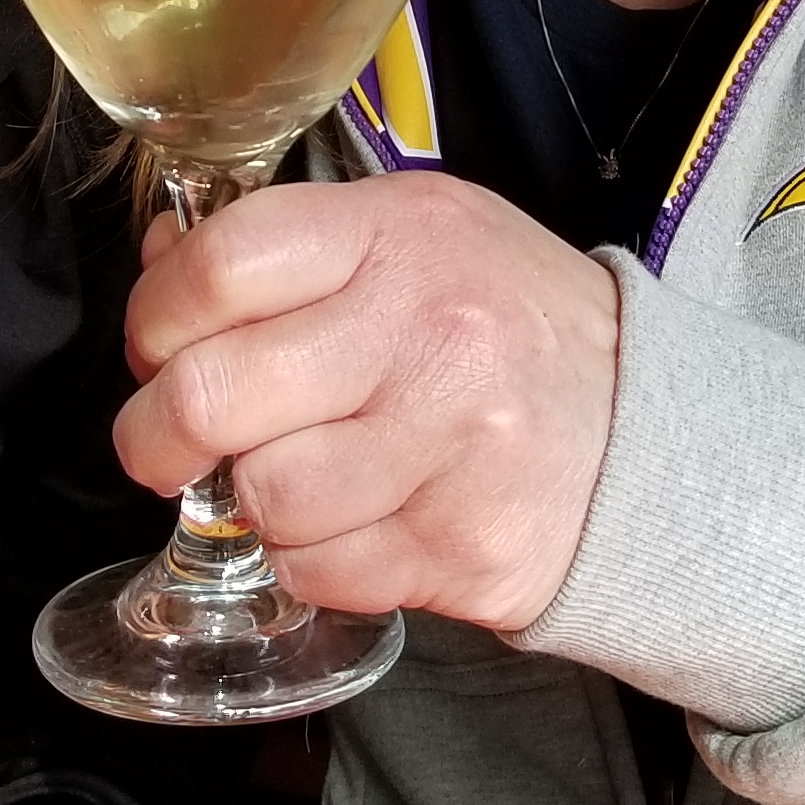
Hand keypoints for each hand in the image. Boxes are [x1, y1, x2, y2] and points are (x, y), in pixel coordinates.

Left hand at [117, 169, 620, 634]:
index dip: (155, 315)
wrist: (649, 431)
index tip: (156, 347)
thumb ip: (288, 246)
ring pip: (261, 497)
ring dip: (256, 501)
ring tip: (300, 476)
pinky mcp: (457, 545)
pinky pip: (317, 570)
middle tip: (168, 442)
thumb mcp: (416, 237)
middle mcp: (425, 331)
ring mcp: (446, 444)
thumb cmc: (508, 327)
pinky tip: (355, 521)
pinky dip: (313, 558)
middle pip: (211, 394)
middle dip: (158, 434)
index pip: (220, 264)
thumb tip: (160, 266)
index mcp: (401, 234)